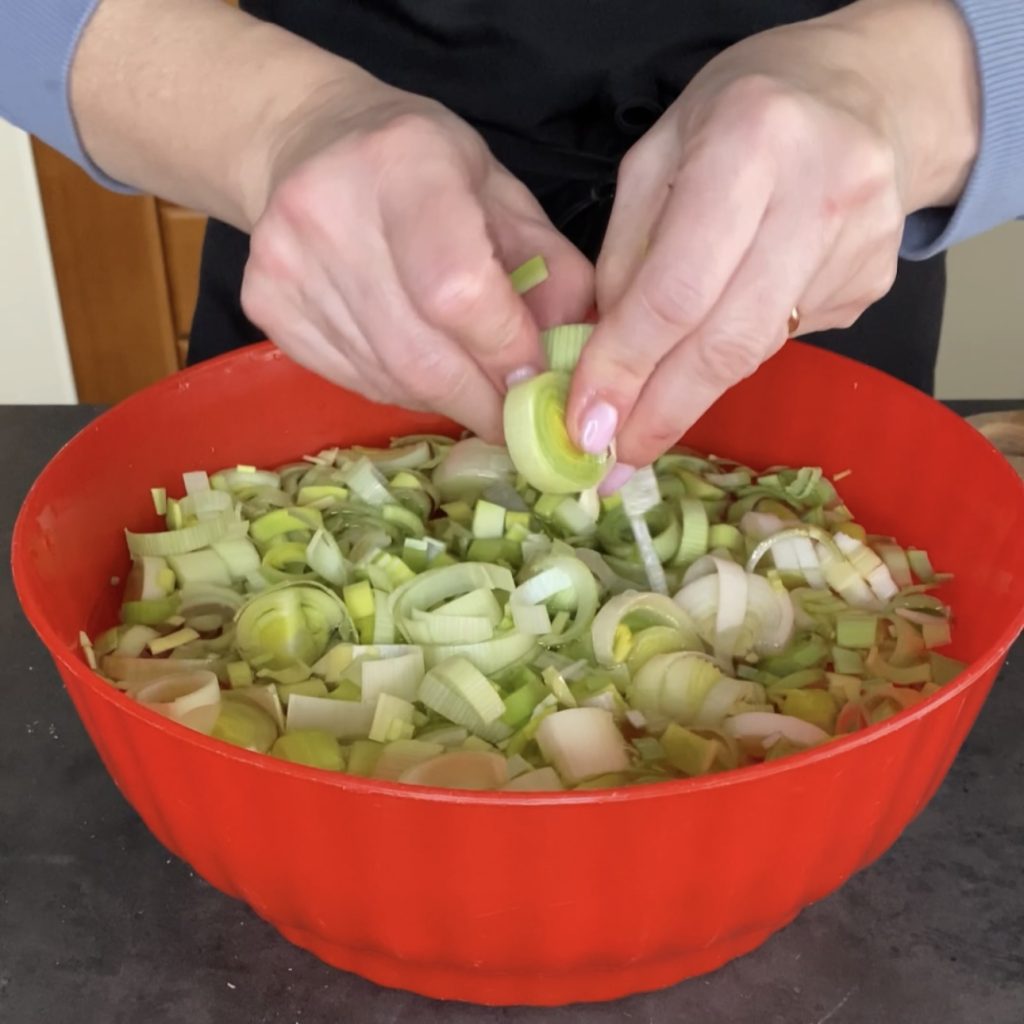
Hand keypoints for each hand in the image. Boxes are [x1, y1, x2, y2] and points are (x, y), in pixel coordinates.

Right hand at [240, 83, 592, 439]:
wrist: (305, 142)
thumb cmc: (422, 166)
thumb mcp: (501, 192)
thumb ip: (548, 268)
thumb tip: (570, 356)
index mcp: (404, 164)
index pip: (458, 291)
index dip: (504, 350)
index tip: (536, 383)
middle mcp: (328, 211)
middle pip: (417, 352)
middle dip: (479, 400)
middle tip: (513, 419)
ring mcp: (284, 263)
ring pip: (384, 376)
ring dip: (441, 399)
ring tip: (469, 387)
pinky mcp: (263, 304)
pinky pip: (350, 378)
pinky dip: (398, 389)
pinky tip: (416, 366)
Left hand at [567, 0, 977, 476]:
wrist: (863, 92)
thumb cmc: (739, 115)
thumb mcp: (656, 156)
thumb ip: (625, 254)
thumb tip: (603, 359)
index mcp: (751, 143)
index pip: (676, 290)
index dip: (626, 368)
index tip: (586, 425)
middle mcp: (820, 195)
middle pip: (726, 342)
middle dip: (660, 412)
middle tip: (614, 465)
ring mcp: (860, 245)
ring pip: (757, 353)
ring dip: (690, 400)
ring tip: (643, 430)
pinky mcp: (874, 283)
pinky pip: (784, 341)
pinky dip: (732, 357)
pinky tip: (711, 348)